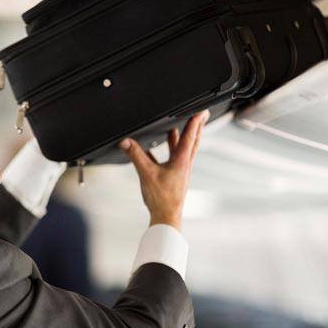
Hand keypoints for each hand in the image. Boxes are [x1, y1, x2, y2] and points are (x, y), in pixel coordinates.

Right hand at [118, 110, 208, 229]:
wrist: (166, 217)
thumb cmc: (162, 199)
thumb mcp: (146, 173)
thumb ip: (136, 155)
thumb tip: (126, 142)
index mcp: (181, 161)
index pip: (190, 137)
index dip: (195, 122)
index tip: (201, 110)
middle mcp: (184, 164)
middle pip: (192, 140)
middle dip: (196, 126)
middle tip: (201, 115)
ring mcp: (180, 170)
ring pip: (183, 149)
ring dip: (183, 136)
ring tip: (181, 126)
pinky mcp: (174, 176)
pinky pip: (172, 158)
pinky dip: (168, 150)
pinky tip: (157, 149)